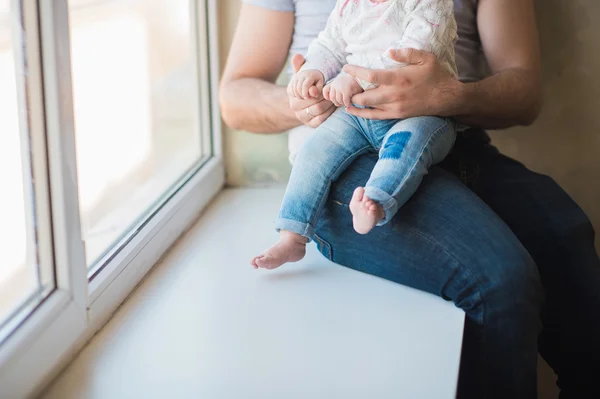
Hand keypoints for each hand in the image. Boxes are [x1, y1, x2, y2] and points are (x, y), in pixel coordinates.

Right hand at [289, 54, 335, 127]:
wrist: (303, 102)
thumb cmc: (305, 85)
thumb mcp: (301, 75)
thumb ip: (299, 65)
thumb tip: (297, 56)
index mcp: (293, 94)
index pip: (308, 93)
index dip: (319, 90)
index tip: (326, 86)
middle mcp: (295, 107)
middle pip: (315, 103)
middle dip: (327, 97)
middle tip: (334, 92)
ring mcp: (302, 117)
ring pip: (319, 111)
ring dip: (329, 104)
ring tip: (334, 97)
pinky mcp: (311, 124)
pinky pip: (321, 119)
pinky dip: (329, 112)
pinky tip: (333, 106)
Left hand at [323, 73, 362, 107]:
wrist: (363, 77)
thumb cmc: (354, 83)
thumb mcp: (343, 85)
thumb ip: (336, 90)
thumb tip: (332, 101)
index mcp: (334, 82)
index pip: (325, 90)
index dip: (328, 97)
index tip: (334, 99)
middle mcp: (336, 83)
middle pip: (332, 98)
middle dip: (337, 102)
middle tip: (344, 102)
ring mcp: (341, 86)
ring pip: (338, 101)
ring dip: (343, 103)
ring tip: (348, 101)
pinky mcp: (347, 90)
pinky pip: (345, 101)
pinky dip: (348, 104)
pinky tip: (351, 102)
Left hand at [342, 48, 461, 119]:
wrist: (447, 98)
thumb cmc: (436, 76)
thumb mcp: (426, 58)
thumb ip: (407, 53)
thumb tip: (388, 51)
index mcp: (398, 78)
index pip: (370, 76)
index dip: (355, 72)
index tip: (346, 68)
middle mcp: (393, 94)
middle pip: (364, 95)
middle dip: (351, 91)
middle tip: (345, 85)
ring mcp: (394, 107)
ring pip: (367, 107)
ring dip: (354, 103)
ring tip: (346, 97)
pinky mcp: (396, 115)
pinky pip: (374, 116)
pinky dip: (362, 114)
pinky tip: (353, 110)